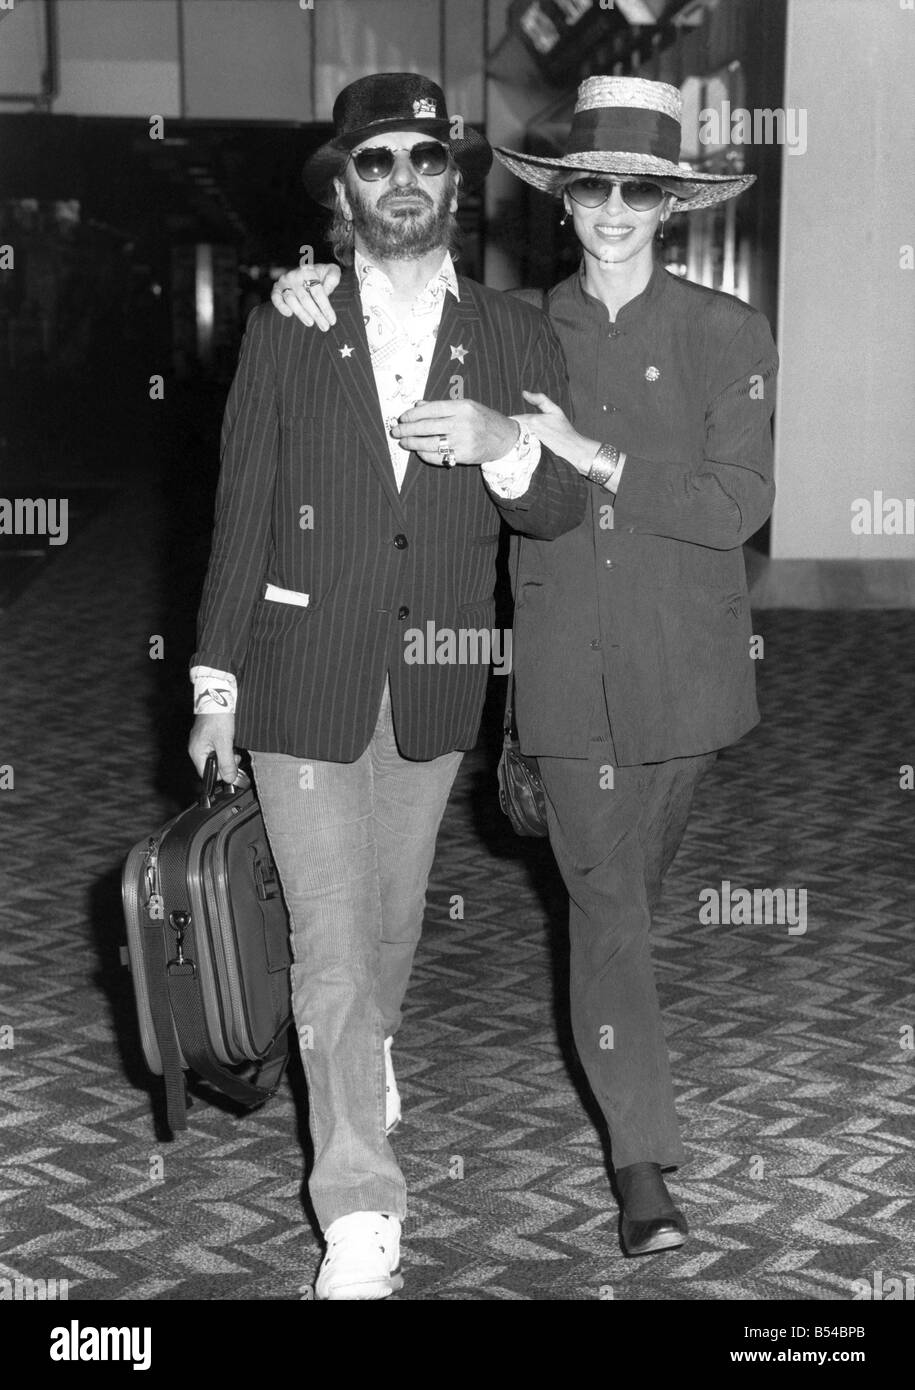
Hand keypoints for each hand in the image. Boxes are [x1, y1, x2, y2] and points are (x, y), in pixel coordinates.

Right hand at [189, 712, 240, 785]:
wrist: (218, 698)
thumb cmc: (218, 717)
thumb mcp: (225, 742)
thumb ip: (226, 762)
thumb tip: (229, 779)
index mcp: (197, 753)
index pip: (207, 774)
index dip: (221, 775)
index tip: (232, 769)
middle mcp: (196, 749)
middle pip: (212, 767)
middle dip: (226, 764)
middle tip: (235, 755)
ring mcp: (201, 742)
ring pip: (216, 758)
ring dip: (227, 756)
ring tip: (233, 747)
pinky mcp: (207, 737)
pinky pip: (216, 749)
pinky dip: (225, 748)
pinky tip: (230, 742)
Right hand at [271, 262, 340, 328]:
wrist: (308, 271)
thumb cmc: (322, 274)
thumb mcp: (332, 271)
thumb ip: (333, 278)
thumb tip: (326, 291)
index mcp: (309, 271)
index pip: (317, 291)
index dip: (325, 307)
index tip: (332, 320)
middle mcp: (294, 276)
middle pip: (305, 298)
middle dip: (316, 314)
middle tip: (325, 327)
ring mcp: (284, 282)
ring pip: (291, 299)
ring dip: (301, 313)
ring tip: (311, 323)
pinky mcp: (276, 289)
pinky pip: (276, 298)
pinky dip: (281, 306)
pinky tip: (289, 314)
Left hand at [391, 399, 518, 466]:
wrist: (505, 438)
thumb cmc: (483, 419)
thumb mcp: (466, 406)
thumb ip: (442, 406)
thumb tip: (417, 405)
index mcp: (463, 407)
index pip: (431, 409)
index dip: (413, 414)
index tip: (402, 417)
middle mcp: (463, 423)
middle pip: (428, 427)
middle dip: (408, 429)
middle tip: (396, 431)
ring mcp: (464, 441)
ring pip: (430, 443)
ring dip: (413, 443)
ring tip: (403, 442)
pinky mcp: (464, 455)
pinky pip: (439, 456)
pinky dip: (425, 454)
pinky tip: (418, 451)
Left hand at [516, 390, 599, 473]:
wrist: (572, 448)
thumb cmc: (564, 429)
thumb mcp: (554, 410)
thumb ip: (540, 399)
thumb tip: (524, 392)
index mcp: (533, 420)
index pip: (513, 419)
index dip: (508, 420)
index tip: (508, 421)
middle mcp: (530, 432)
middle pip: (511, 430)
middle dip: (508, 429)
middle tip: (508, 431)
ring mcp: (530, 444)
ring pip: (513, 439)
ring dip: (512, 438)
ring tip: (512, 439)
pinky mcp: (531, 453)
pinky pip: (518, 449)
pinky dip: (517, 447)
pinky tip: (518, 448)